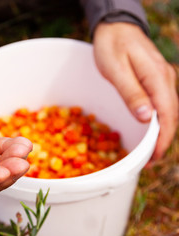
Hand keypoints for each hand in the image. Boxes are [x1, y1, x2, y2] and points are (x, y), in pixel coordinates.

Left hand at [93, 22, 177, 158]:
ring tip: (147, 151)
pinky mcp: (155, 79)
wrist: (114, 26)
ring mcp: (162, 79)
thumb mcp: (116, 69)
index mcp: (158, 78)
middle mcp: (165, 79)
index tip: (152, 158)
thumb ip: (132, 93)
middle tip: (147, 161)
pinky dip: (156, 120)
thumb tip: (147, 118)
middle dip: (161, 141)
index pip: (167, 115)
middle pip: (170, 116)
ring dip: (159, 133)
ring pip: (167, 111)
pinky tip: (147, 130)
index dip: (162, 139)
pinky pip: (160, 104)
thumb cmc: (111, 46)